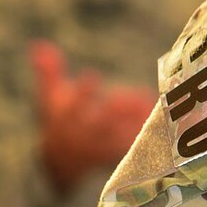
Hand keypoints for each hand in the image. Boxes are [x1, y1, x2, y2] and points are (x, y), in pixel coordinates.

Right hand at [31, 40, 157, 191]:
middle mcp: (86, 134)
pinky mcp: (120, 156)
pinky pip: (137, 149)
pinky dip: (150, 136)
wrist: (63, 161)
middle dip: (116, 111)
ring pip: (122, 138)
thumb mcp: (50, 97)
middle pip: (101, 124)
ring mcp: (104, 147)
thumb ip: (48, 72)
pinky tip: (166, 122)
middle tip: (136, 95)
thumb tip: (40, 45)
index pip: (74, 103)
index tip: (91, 74)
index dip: (82, 90)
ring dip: (139, 123)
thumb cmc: (60, 119)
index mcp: (69, 117)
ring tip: (154, 107)